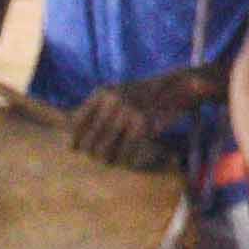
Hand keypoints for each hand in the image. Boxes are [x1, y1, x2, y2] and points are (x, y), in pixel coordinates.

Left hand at [64, 71, 211, 170]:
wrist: (176, 87)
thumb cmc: (144, 94)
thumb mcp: (118, 93)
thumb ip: (98, 108)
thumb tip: (72, 128)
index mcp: (102, 93)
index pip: (77, 120)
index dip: (75, 137)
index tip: (74, 148)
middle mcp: (112, 101)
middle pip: (90, 138)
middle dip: (92, 151)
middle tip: (97, 157)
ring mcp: (127, 112)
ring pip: (106, 146)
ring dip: (107, 158)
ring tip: (111, 161)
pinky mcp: (142, 124)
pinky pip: (126, 149)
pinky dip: (125, 158)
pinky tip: (127, 161)